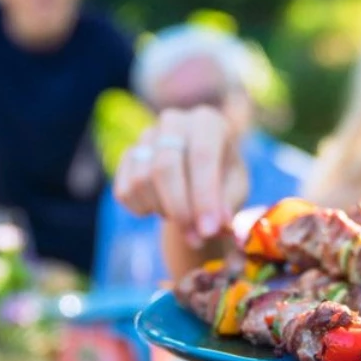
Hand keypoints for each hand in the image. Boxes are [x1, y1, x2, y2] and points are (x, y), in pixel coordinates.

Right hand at [113, 106, 248, 245]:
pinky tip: (161, 209)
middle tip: (195, 239)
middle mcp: (174, 121)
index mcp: (208, 122)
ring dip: (163, 210)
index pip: (201, 155)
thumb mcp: (235, 190)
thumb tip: (219, 225)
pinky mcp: (127, 155)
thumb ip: (227, 204)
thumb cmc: (223, 181)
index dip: (203, 196)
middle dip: (180, 210)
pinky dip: (142, 210)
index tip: (208, 231)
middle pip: (165, 167)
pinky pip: (125, 191)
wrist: (198, 176)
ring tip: (183, 217)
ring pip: (142, 181)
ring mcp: (146, 136)